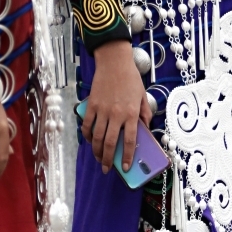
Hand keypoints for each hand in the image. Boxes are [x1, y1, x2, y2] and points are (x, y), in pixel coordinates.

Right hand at [82, 40, 151, 173]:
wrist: (114, 62)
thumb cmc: (130, 78)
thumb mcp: (143, 96)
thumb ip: (144, 113)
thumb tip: (144, 128)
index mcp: (131, 113)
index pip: (130, 141)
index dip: (128, 157)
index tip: (126, 167)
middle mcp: (116, 114)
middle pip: (111, 144)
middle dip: (108, 159)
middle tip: (107, 168)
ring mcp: (102, 110)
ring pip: (98, 137)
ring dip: (97, 151)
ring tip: (98, 158)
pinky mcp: (92, 105)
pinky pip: (87, 125)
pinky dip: (86, 135)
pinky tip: (89, 140)